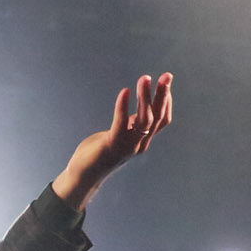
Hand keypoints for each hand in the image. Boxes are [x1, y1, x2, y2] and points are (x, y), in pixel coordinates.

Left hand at [52, 72, 172, 209]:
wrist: (83, 176)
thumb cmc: (99, 152)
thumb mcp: (119, 134)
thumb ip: (129, 124)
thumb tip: (139, 107)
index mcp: (142, 140)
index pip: (162, 120)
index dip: (166, 101)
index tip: (165, 82)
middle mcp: (139, 143)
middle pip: (157, 117)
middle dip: (163, 95)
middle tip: (166, 75)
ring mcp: (128, 146)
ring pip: (144, 120)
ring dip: (145, 98)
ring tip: (145, 78)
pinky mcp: (112, 145)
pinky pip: (120, 123)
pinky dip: (123, 107)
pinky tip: (124, 92)